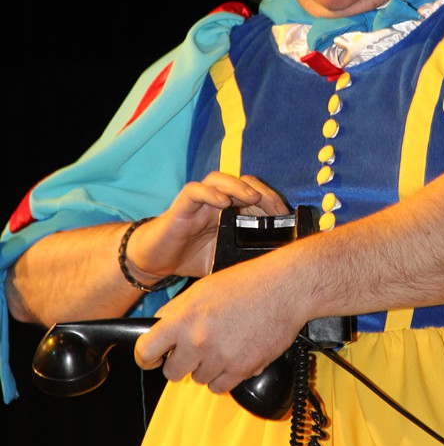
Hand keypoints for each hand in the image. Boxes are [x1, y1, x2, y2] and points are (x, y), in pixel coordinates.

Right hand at [126, 172, 288, 280]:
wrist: (155, 261)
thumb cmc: (189, 257)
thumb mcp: (222, 258)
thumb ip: (241, 256)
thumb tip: (269, 266)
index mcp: (228, 211)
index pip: (253, 194)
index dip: (270, 200)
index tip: (285, 215)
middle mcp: (215, 201)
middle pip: (241, 182)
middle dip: (261, 191)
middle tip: (275, 207)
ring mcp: (198, 202)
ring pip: (219, 179)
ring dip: (238, 186)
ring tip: (252, 198)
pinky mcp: (181, 207)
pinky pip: (195, 191)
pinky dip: (209, 193)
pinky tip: (222, 202)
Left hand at [134, 244, 307, 393]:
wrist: (285, 289)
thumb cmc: (248, 283)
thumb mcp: (203, 287)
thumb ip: (177, 309)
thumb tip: (158, 326)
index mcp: (185, 318)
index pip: (146, 350)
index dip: (146, 358)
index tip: (152, 359)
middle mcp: (199, 341)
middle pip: (172, 373)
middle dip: (181, 363)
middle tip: (196, 348)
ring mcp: (220, 358)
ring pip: (199, 380)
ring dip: (206, 368)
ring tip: (223, 346)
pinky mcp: (242, 370)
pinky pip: (221, 387)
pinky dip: (225, 377)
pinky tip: (234, 357)